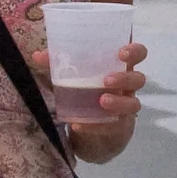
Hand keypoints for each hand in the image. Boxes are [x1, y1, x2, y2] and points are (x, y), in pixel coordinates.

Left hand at [28, 40, 146, 156]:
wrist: (95, 123)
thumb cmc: (89, 89)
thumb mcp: (74, 75)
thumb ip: (58, 64)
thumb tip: (37, 56)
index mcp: (120, 67)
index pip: (137, 54)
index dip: (135, 51)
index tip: (121, 52)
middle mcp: (128, 86)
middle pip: (138, 78)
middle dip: (125, 78)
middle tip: (106, 80)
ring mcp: (126, 106)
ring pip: (133, 104)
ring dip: (118, 102)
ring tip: (101, 101)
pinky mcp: (119, 125)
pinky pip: (112, 126)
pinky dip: (95, 126)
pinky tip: (78, 124)